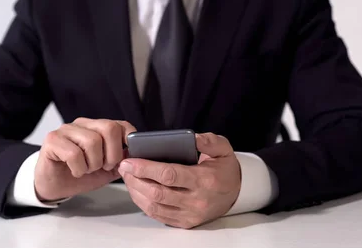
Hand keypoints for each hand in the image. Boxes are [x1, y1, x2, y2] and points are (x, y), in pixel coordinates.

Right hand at [34, 118, 135, 200]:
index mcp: (97, 127)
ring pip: (92, 141)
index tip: (126, 157)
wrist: (53, 186)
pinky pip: (74, 153)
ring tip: (87, 170)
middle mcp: (83, 124)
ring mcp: (66, 130)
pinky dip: (79, 168)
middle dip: (112, 154)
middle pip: (109, 128)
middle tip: (105, 167)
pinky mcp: (52, 140)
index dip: (129, 141)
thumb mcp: (106, 171)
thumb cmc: (80, 175)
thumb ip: (121, 161)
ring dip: (93, 163)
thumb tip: (136, 155)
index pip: (120, 124)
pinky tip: (76, 171)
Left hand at [119, 133, 240, 228]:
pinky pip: (158, 216)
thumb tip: (192, 138)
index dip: (146, 168)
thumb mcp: (224, 149)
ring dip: (136, 192)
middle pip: (157, 193)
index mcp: (205, 180)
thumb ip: (209, 141)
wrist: (237, 193)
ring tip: (127, 177)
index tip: (130, 161)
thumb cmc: (225, 169)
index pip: (169, 175)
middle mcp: (196, 200)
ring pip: (154, 206)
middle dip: (135, 179)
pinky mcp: (185, 223)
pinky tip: (137, 190)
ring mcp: (190, 214)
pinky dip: (143, 203)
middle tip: (124, 166)